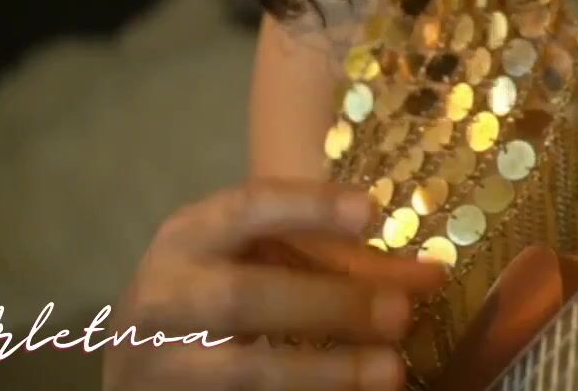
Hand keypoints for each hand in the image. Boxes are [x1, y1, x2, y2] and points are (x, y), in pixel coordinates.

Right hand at [102, 178, 447, 389]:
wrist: (147, 359)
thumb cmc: (220, 292)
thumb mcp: (265, 262)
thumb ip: (341, 263)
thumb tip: (431, 277)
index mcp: (188, 237)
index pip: (244, 208)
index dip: (307, 206)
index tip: (369, 210)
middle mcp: (163, 296)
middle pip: (243, 297)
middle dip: (328, 304)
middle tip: (399, 314)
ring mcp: (159, 363)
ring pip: (243, 370)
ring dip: (325, 371)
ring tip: (391, 371)